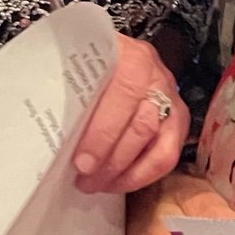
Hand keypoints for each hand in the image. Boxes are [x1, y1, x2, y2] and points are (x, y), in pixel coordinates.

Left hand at [72, 34, 187, 192]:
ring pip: (163, 148)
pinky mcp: (178, 120)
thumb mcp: (77, 65)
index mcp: (133, 59)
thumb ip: (72, 94)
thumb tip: (55, 138)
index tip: (81, 163)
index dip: (103, 135)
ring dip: (130, 175)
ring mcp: (172, 101)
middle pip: (143, 127)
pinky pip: (168, 156)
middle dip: (113, 162)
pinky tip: (118, 181)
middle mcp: (158, 79)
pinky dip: (143, 175)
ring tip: (100, 185)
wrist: (110, 49)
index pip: (124, 98)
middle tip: (85, 181)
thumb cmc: (89, 59)